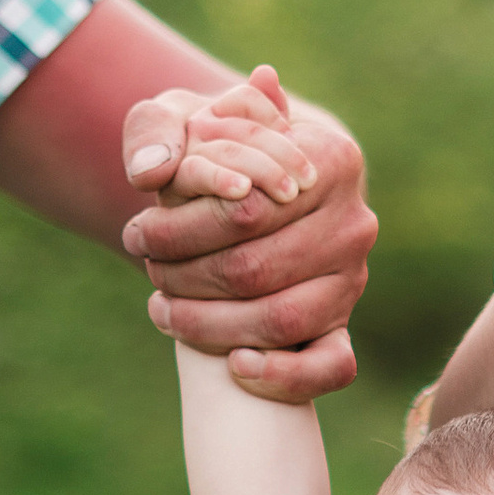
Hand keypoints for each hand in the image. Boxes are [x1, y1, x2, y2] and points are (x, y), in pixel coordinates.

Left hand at [122, 63, 376, 402]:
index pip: (245, 208)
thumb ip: (158, 130)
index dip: (180, 230)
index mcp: (331, 158)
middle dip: (186, 279)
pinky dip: (284, 376)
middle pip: (256, 269)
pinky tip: (234, 367)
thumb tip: (150, 172)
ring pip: (283, 321)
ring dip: (210, 326)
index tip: (139, 233)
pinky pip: (332, 366)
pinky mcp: (344, 323)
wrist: (254, 183)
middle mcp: (354, 221)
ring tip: (162, 311)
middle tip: (148, 271)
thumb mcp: (180, 118)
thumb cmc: (214, 148)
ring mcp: (353, 278)